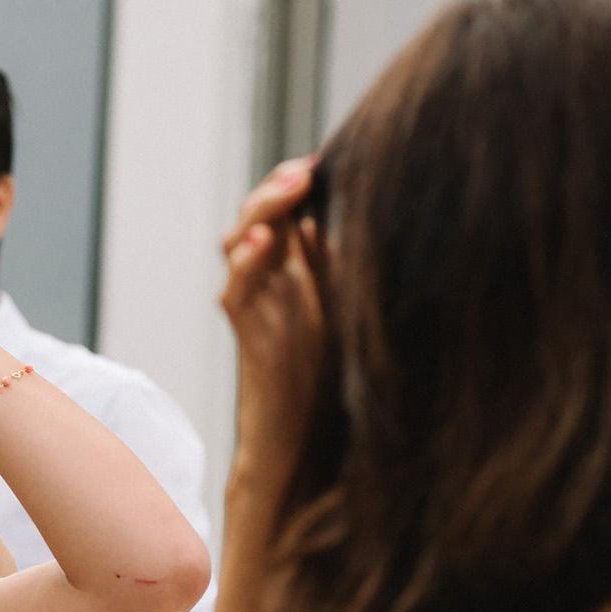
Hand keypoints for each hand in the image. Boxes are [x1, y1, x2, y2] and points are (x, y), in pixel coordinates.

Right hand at [219, 158, 327, 478]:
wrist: (303, 452)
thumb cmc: (332, 391)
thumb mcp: (352, 317)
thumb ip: (348, 275)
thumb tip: (374, 225)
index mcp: (297, 279)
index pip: (286, 216)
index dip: (297, 186)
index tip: (326, 159)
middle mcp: (272, 290)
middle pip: (259, 221)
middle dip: (278, 190)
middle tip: (306, 168)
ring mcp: (256, 312)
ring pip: (239, 246)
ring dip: (261, 214)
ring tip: (288, 189)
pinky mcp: (249, 340)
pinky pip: (236, 294)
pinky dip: (245, 264)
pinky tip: (263, 242)